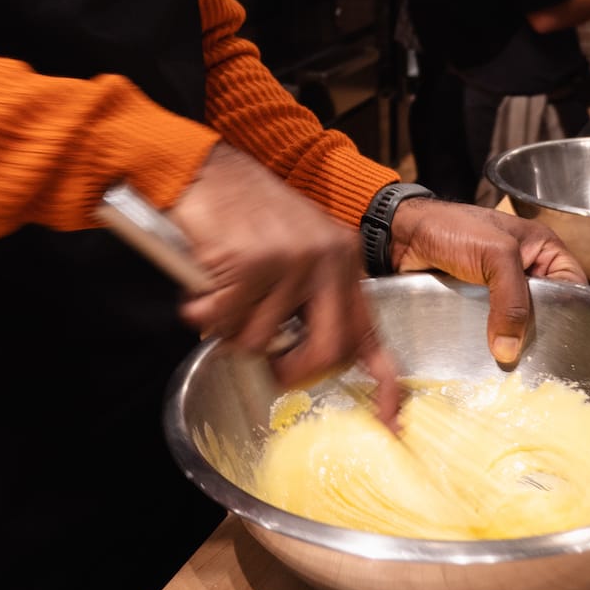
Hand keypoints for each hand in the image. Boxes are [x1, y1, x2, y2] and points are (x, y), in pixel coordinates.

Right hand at [169, 142, 401, 424]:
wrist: (206, 168)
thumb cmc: (246, 210)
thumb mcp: (299, 245)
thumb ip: (313, 295)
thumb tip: (311, 357)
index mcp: (344, 258)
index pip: (370, 332)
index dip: (382, 383)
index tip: (386, 421)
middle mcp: (327, 259)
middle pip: (325, 353)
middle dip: (290, 372)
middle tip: (268, 366)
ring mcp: (291, 261)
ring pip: (262, 341)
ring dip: (232, 329)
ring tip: (223, 296)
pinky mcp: (252, 264)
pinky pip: (224, 319)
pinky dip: (203, 311)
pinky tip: (202, 286)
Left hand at [388, 198, 585, 364]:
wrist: (401, 235)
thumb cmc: (452, 229)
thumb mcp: (495, 254)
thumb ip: (511, 299)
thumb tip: (510, 351)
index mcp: (542, 249)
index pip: (574, 286)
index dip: (574, 312)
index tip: (569, 342)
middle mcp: (527, 270)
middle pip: (548, 311)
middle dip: (543, 334)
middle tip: (539, 361)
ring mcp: (500, 290)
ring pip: (520, 325)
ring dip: (516, 343)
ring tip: (516, 369)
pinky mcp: (478, 307)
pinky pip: (495, 330)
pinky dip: (493, 343)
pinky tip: (494, 362)